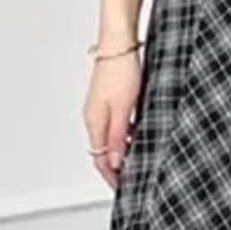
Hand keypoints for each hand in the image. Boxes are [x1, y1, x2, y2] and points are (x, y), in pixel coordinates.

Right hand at [84, 49, 142, 190]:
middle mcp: (94, 116)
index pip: (99, 159)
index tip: (124, 188)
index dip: (111, 176)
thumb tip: (115, 163)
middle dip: (115, 167)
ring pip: (108, 137)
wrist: (119, 42)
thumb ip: (118, 137)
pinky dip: (124, 135)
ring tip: (136, 160)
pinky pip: (114, 124)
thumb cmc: (120, 70)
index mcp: (94, 122)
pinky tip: (137, 134)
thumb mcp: (123, 109)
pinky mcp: (108, 98)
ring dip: (120, 151)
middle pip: (102, 150)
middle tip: (131, 179)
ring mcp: (100, 107)